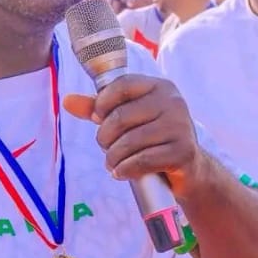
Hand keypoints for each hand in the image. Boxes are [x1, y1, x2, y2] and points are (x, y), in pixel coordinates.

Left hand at [63, 75, 203, 194]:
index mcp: (160, 87)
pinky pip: (143, 160)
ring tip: (112, 164)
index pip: (122, 85)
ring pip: (130, 142)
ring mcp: (180, 127)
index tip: (97, 119)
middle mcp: (173, 102)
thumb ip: (100, 109)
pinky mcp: (183, 152)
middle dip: (105, 137)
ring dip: (113, 158)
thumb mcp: (128, 120)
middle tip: (105, 148)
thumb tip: (67, 100)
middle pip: (121, 116)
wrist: (190, 168)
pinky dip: (126, 169)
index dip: (102, 103)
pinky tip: (121, 173)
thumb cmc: (154, 139)